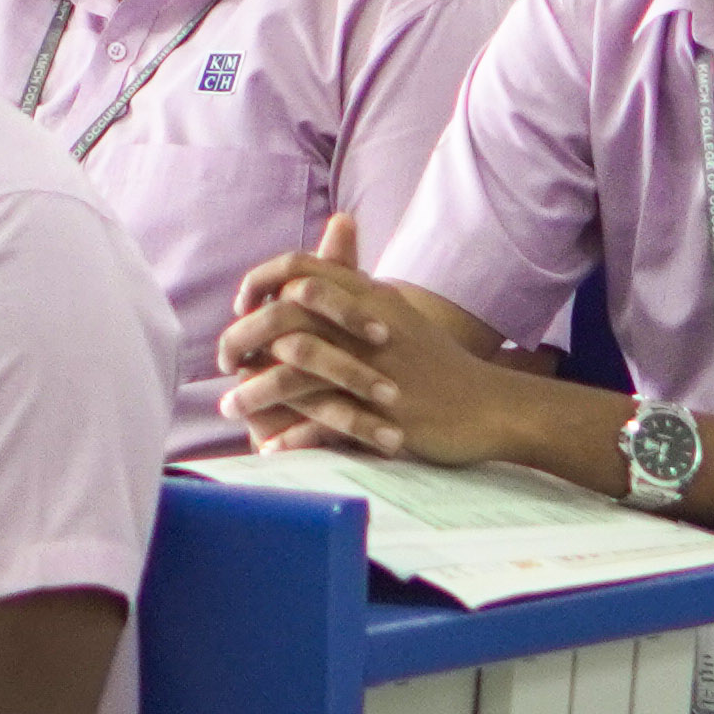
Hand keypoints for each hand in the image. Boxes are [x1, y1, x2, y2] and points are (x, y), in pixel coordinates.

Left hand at [215, 217, 525, 465]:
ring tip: (231, 408)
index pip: (300, 267)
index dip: (260, 282)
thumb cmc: (435, 363)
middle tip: (222, 363)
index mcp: (369, 296)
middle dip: (241, 340)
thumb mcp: (395, 315)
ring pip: (296, 373)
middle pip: (285, 317)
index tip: (241, 307)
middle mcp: (367, 326)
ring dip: (255, 392)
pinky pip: (324, 425)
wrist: (490, 406)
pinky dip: (292, 436)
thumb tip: (302, 277)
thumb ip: (351, 289)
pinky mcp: (384, 416)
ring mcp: (375, 372)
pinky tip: (271, 446)